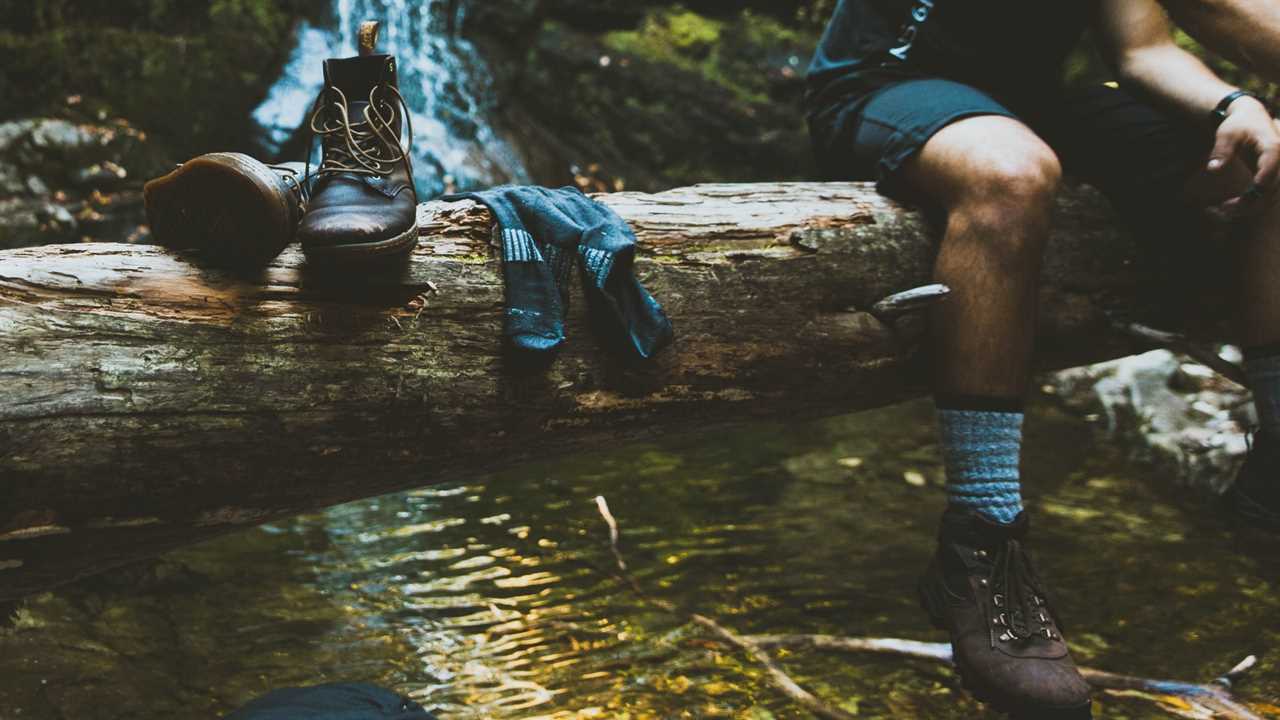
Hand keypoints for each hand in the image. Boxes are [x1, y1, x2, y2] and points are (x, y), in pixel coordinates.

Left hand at [1207, 95, 1279, 210]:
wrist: (1250, 116)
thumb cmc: (1238, 124)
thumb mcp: (1227, 134)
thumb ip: (1222, 151)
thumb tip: (1212, 170)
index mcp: (1273, 149)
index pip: (1269, 174)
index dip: (1254, 190)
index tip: (1233, 203)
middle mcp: (1279, 161)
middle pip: (1269, 190)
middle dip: (1246, 204)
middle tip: (1219, 210)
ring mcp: (1277, 170)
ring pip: (1268, 197)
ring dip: (1246, 208)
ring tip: (1218, 212)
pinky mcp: (1270, 176)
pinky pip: (1262, 195)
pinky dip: (1247, 204)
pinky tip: (1225, 209)